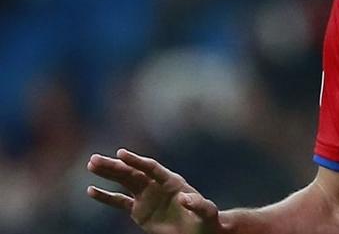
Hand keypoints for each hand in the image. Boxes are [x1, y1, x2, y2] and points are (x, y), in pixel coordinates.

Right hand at [87, 148, 222, 233]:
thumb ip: (198, 204)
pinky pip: (119, 202)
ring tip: (91, 165)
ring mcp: (147, 197)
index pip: (151, 168)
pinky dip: (106, 197)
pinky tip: (91, 190)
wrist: (200, 231)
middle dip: (115, 166)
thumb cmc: (206, 220)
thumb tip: (184, 198)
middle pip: (133, 173)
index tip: (121, 153)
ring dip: (108, 174)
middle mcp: (156, 185)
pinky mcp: (139, 211)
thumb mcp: (206, 212)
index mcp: (172, 181)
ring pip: (124, 182)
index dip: (137, 161)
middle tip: (94, 159)